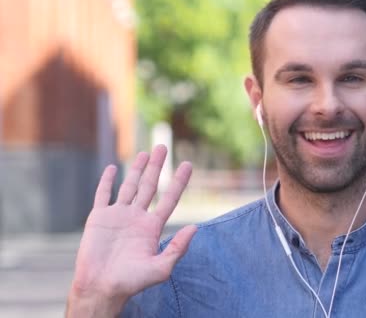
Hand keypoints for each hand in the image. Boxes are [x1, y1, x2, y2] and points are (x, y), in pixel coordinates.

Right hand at [66, 145, 196, 316]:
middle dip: (157, 166)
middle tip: (163, 147)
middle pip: (149, 186)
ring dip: (137, 169)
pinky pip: (103, 195)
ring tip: (146, 153)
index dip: (179, 181)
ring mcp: (118, 216)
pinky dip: (107, 181)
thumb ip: (178, 248)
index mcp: (152, 227)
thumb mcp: (161, 268)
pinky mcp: (98, 218)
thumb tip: (196, 227)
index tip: (188, 164)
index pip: (169, 198)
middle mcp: (137, 218)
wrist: (101, 288)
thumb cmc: (132, 282)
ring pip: (129, 186)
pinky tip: (114, 168)